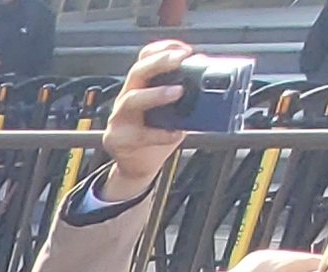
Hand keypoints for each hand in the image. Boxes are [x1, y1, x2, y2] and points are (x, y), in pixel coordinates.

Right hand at [102, 39, 196, 192]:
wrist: (138, 166)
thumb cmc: (155, 136)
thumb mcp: (174, 112)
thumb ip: (187, 97)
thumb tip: (209, 82)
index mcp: (140, 87)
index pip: (145, 58)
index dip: (163, 48)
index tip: (184, 49)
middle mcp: (126, 98)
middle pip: (138, 71)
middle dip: (160, 62)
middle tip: (181, 60)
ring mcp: (119, 119)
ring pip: (133, 99)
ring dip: (157, 94)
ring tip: (178, 92)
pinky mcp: (117, 139)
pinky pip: (142, 134)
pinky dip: (161, 134)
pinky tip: (175, 133)